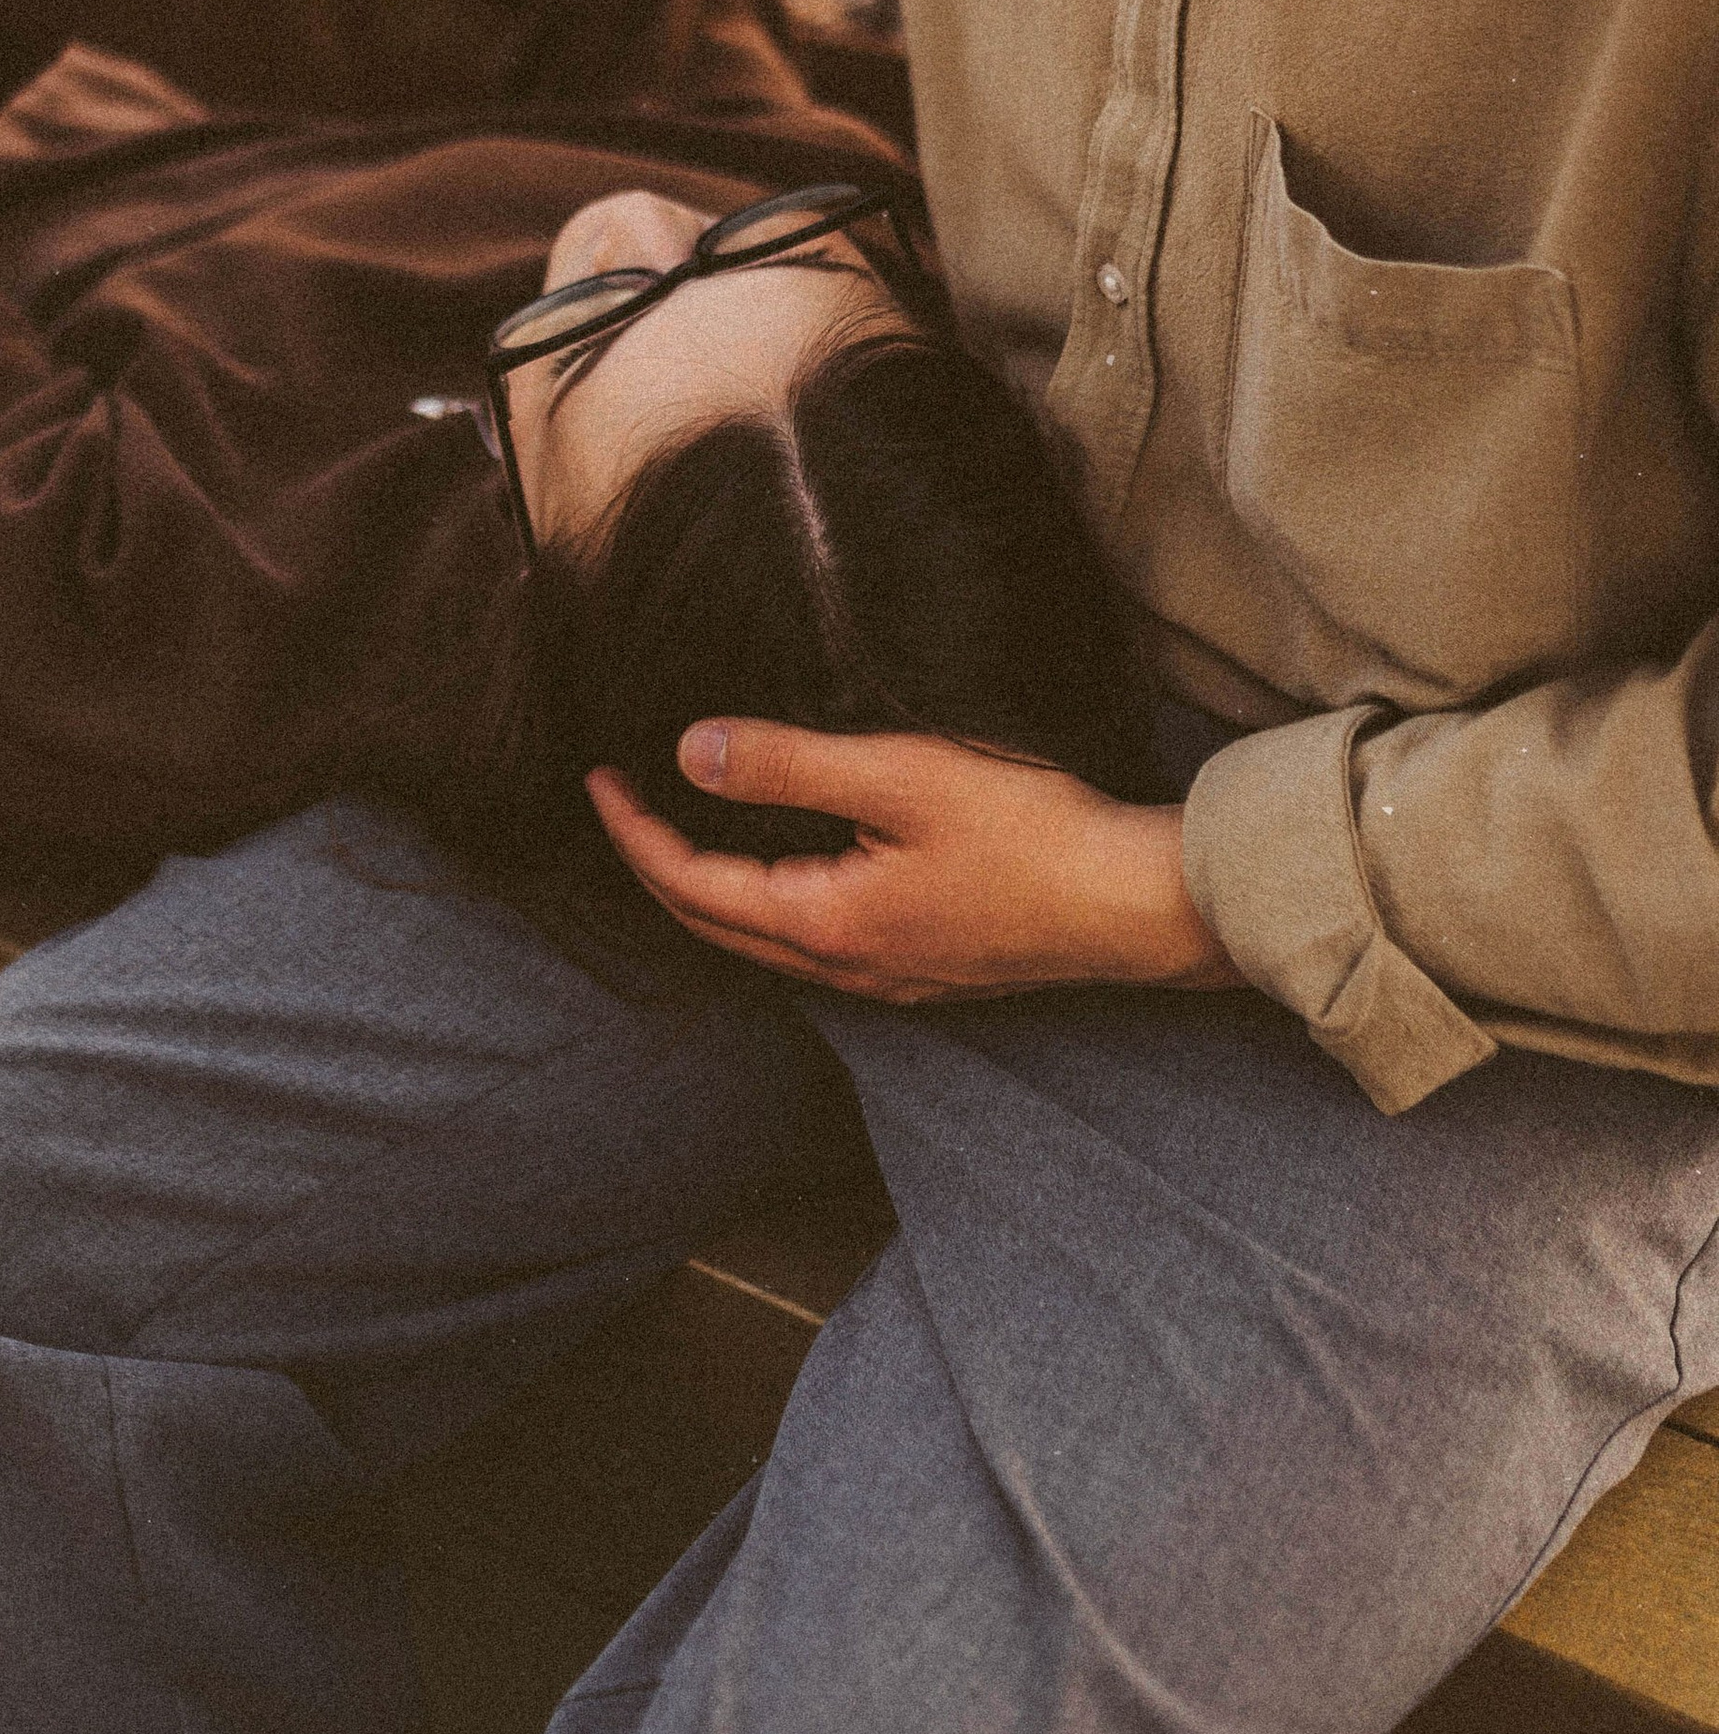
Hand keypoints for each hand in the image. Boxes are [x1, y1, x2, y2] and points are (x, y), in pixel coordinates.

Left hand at [587, 725, 1238, 1001]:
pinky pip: (811, 945)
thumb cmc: (1032, 834)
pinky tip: (782, 867)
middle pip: (713, 926)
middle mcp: (846, 968)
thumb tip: (689, 753)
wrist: (1135, 904)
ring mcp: (888, 979)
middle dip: (655, 866)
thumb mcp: (900, 776)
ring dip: (708, 891)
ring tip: (683, 828)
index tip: (598, 778)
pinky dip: (766, 904)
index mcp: (825, 924)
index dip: (633, 833)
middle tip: (621, 803)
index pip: (690, 886)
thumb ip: (790, 766)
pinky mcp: (925, 971)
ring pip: (762, 942)